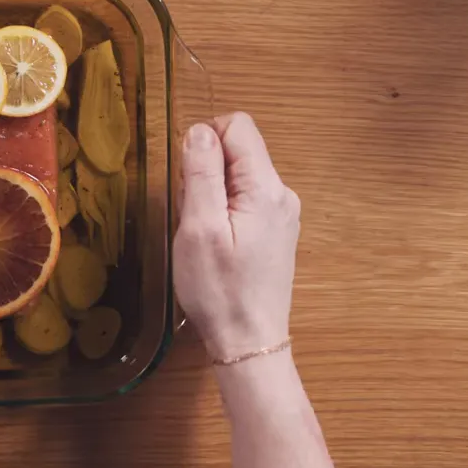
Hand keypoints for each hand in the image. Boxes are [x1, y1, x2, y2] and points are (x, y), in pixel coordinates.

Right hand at [173, 113, 300, 359]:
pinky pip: (245, 199)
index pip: (238, 126)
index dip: (203, 139)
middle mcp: (282, 194)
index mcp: (266, 188)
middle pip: (238, 150)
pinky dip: (223, 210)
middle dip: (205, 170)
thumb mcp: (199, 228)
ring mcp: (282, 214)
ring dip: (211, 192)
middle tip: (192, 216)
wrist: (248, 341)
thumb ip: (200, 174)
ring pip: (239, 175)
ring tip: (202, 233)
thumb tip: (199, 131)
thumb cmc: (218, 289)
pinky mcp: (276, 231)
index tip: (186, 179)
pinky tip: (215, 243)